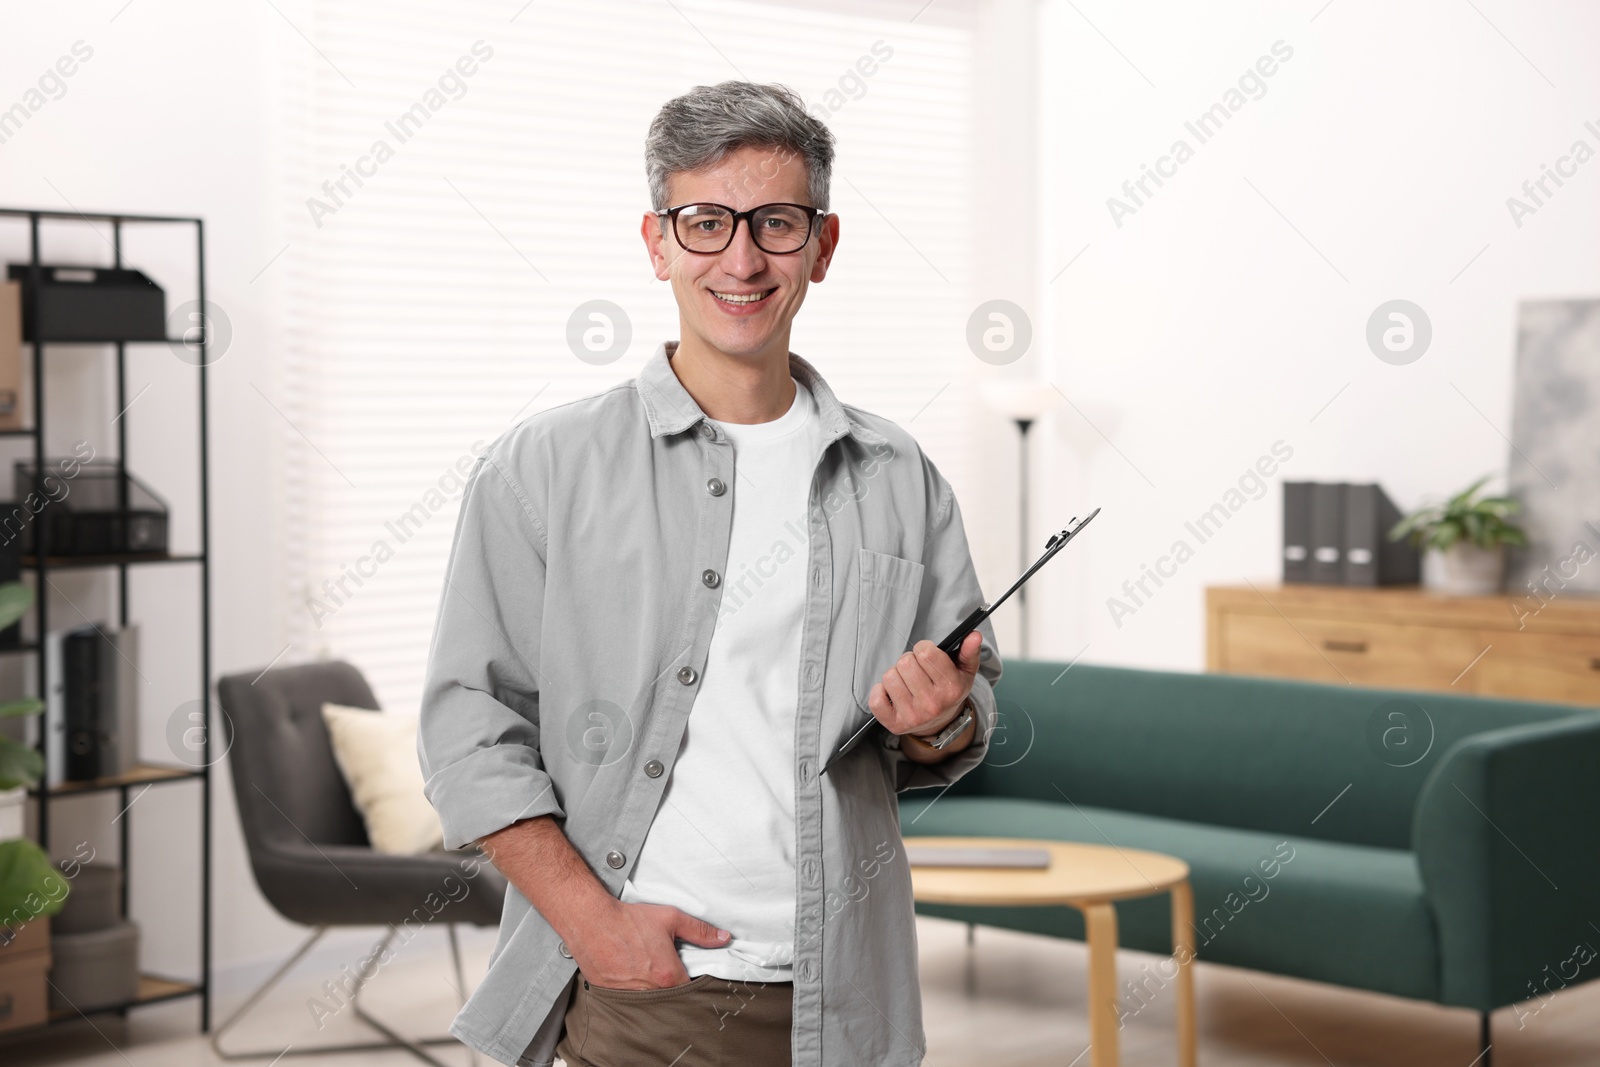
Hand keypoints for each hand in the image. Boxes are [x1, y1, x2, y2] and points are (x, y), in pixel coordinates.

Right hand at [569, 900, 729, 989]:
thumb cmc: (629, 920)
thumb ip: (700, 931)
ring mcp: (628, 996)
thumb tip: (724, 938)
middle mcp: (649, 991)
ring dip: (652, 992)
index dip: (691, 982)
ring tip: (647, 973)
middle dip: (671, 989)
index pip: (690, 991)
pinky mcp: (611, 995)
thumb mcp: (670, 918)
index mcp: (667, 975)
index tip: (688, 973)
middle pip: (669, 999)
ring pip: (649, 1002)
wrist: (591, 921)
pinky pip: (628, 1001)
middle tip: (666, 972)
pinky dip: (632, 992)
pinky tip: (631, 976)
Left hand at [869, 630, 980, 737]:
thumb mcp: (964, 672)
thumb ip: (970, 651)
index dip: (923, 648)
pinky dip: (880, 692)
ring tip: (907, 683)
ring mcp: (913, 716)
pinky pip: (875, 698)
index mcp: (951, 688)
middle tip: (916, 671)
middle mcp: (932, 704)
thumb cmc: (949, 691)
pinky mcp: (895, 725)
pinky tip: (894, 695)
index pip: (925, 653)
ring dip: (895, 675)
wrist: (940, 723)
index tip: (926, 655)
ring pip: (889, 676)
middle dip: (908, 661)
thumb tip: (974, 635)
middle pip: (905, 662)